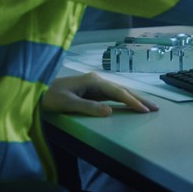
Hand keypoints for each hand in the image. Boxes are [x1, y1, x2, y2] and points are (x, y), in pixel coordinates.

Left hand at [41, 72, 158, 115]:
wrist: (36, 90)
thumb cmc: (49, 96)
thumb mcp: (67, 103)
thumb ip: (88, 107)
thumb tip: (110, 111)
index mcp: (93, 81)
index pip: (117, 92)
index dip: (132, 101)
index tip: (144, 110)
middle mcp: (97, 80)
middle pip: (122, 90)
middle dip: (139, 99)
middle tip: (156, 108)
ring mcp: (95, 85)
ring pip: (119, 92)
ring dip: (134, 99)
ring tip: (148, 107)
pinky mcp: (92, 91)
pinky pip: (112, 96)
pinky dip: (124, 100)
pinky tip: (131, 104)